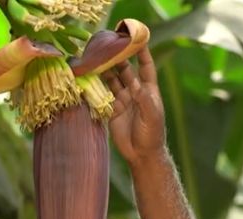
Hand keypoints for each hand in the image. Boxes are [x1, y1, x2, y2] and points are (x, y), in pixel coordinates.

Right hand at [103, 48, 165, 167]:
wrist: (141, 155)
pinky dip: (97, 86)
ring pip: (113, 81)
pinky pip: (103, 95)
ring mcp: (123, 101)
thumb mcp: (152, 117)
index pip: (146, 67)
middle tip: (108, 46)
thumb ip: (145, 101)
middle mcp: (135, 93)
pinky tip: (89, 77)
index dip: (142, 53)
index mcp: (149, 91)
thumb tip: (137, 86)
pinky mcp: (112, 110)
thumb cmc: (152, 135)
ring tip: (95, 58)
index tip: (137, 39)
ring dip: (105, 70)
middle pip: (126, 71)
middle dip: (118, 58)